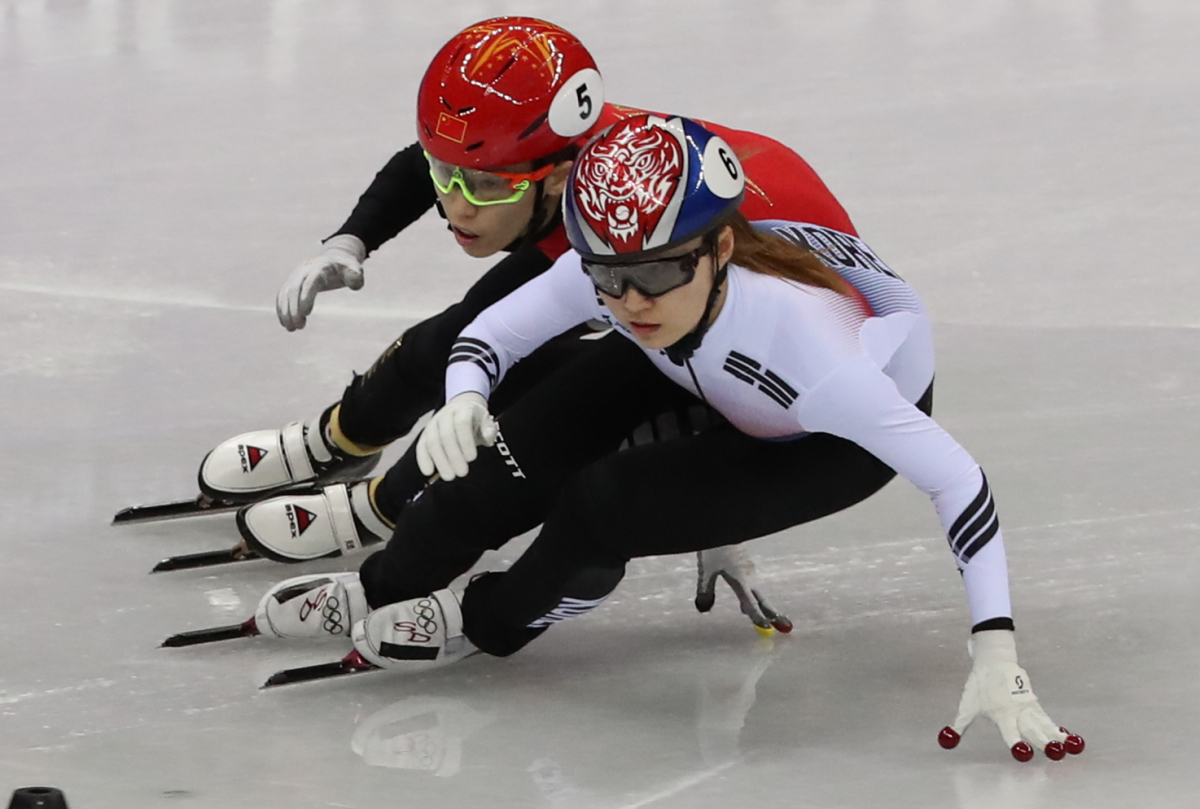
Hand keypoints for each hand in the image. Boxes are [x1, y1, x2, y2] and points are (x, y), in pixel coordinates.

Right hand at [276, 234, 366, 330]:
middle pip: (295, 288)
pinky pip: (282, 295)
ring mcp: (296, 275)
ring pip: (286, 292)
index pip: (311, 282)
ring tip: (291, 329)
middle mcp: (305, 270)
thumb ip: (356, 276)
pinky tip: (285, 323)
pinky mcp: (291, 282)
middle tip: (298, 327)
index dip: (307, 297)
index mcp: (321, 267)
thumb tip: (354, 284)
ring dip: (285, 311)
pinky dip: (281, 308)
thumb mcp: (355, 269)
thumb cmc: (345, 268)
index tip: (306, 313)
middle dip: (294, 308)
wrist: (333, 259)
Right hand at [416, 392, 497, 480]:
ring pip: (432, 442)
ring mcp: (433, 424)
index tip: (472, 458)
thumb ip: (489, 430)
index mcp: (463, 410)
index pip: (462, 424)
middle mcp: (445, 415)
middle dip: (454, 456)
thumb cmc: (476, 420)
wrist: (461, 409)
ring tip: (449, 476)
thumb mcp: (487, 422)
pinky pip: (421, 446)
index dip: (466, 442)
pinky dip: (423, 459)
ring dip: (440, 461)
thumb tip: (487, 437)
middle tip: (462, 473)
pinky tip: (428, 472)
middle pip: (446, 435)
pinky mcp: (425, 434)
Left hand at [695, 545, 792, 635]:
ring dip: (763, 607)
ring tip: (769, 620)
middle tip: (787, 628)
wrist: (723, 527)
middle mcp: (749, 577)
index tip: (767, 628)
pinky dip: (754, 598)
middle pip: (762, 600)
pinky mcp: (746, 566)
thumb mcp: (706, 570)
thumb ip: (705, 590)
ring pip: (758, 594)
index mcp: (741, 580)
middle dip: (774, 614)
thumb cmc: (714, 548)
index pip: (751, 604)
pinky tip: (745, 604)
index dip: (758, 617)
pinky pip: (752, 587)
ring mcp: (749, 571)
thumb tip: (703, 609)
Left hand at [939, 629, 1084, 761]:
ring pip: (1043, 724)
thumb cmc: (979, 686)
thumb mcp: (967, 706)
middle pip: (1032, 730)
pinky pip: (1047, 718)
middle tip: (1055, 754)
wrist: (993, 660)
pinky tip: (1067, 738)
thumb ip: (959, 726)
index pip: (1009, 732)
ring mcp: (1028, 706)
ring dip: (1055, 736)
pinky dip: (1057, 728)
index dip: (1014, 742)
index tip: (1021, 751)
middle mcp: (1017, 712)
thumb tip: (946, 741)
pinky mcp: (1034, 702)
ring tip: (1067, 748)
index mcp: (1000, 714)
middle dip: (1043, 742)